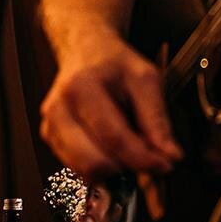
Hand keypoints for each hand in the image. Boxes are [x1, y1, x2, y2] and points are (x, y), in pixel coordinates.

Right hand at [40, 35, 181, 179]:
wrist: (85, 50)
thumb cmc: (115, 64)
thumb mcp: (146, 80)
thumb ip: (158, 120)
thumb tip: (171, 156)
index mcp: (81, 88)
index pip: (114, 137)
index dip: (142, 158)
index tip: (165, 166)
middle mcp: (58, 109)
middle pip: (94, 162)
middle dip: (127, 167)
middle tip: (147, 155)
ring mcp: (50, 125)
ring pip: (85, 172)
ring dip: (114, 169)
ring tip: (129, 146)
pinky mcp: (50, 138)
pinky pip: (79, 169)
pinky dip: (101, 166)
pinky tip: (112, 146)